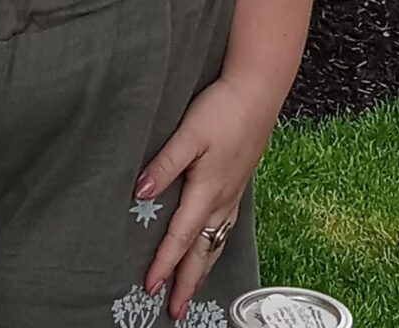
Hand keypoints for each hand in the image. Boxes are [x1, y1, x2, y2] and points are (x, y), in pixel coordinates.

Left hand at [134, 76, 279, 320]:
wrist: (257, 91)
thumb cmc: (223, 110)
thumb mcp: (188, 134)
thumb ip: (164, 165)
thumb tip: (140, 193)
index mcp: (207, 191)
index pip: (181, 237)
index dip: (164, 264)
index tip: (150, 287)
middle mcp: (222, 199)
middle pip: (203, 251)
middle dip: (188, 282)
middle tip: (176, 310)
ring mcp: (233, 192)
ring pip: (217, 242)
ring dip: (203, 268)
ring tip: (193, 288)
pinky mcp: (238, 181)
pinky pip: (226, 227)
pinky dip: (216, 246)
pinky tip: (213, 245)